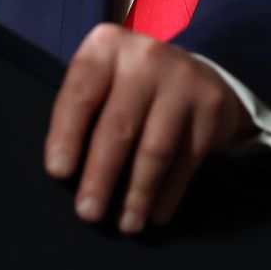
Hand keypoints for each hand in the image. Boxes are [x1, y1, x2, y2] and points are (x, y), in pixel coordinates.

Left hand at [44, 23, 255, 233]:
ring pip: (155, 149)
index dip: (66, 135)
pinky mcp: (212, 106)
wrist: (192, 73)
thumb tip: (66, 174)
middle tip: (88, 213)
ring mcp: (183, 79)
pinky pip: (187, 160)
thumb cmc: (128, 86)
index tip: (58, 173)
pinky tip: (155, 214)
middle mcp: (145, 56)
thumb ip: (82, 111)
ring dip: (137, 193)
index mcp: (106, 45)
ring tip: (126, 224)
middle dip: (100, 176)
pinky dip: (169, 193)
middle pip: (118, 126)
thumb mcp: (101, 81)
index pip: (81, 94)